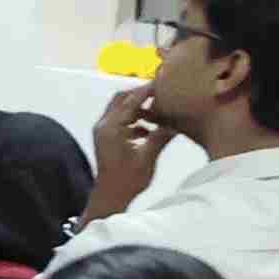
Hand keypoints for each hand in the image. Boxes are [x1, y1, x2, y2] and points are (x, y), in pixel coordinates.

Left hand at [89, 71, 179, 214]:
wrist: (110, 196)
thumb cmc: (128, 179)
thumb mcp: (147, 157)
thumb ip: (160, 137)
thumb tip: (175, 122)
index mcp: (111, 128)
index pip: (130, 101)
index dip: (146, 90)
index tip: (161, 82)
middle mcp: (103, 126)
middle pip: (121, 100)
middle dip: (140, 95)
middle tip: (161, 93)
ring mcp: (103, 132)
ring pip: (121, 110)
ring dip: (138, 109)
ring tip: (160, 111)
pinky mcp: (106, 139)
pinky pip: (121, 122)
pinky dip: (135, 121)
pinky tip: (151, 130)